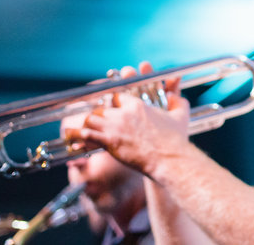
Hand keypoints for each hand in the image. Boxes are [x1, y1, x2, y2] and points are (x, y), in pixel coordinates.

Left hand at [74, 62, 190, 176]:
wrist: (169, 159)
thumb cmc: (175, 139)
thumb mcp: (180, 115)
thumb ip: (178, 101)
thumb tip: (174, 95)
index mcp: (137, 105)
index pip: (115, 96)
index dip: (109, 102)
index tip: (106, 107)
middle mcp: (123, 113)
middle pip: (100, 107)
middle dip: (95, 114)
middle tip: (91, 121)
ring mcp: (115, 127)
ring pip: (90, 119)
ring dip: (84, 125)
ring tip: (78, 131)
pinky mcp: (109, 142)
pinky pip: (86, 136)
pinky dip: (78, 138)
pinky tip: (72, 142)